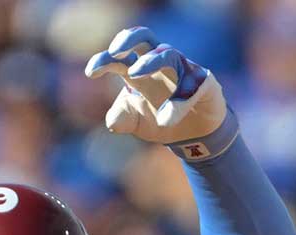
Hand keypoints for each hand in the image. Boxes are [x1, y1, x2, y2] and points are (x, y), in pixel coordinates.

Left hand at [85, 27, 229, 151]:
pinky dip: (177, 103)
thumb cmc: (161, 119)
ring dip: (150, 62)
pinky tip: (166, 120)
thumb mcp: (136, 123)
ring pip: (168, 54)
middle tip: (115, 50)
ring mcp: (184, 69)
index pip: (120, 57)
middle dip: (128, 39)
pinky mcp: (204, 82)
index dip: (105, 60)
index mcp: (139, 70)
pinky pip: (191, 86)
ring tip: (133, 76)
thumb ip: (122, 119)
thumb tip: (112, 121)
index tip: (91, 71)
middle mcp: (160, 63)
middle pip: (145, 37)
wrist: (195, 137)